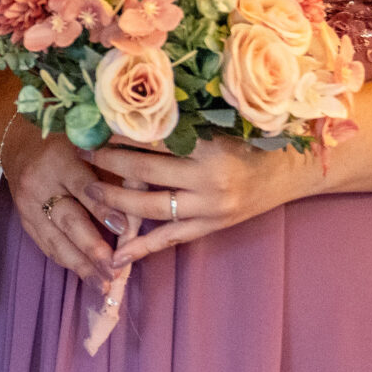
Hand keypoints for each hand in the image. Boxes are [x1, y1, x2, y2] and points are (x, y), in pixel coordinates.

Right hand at [1, 126, 120, 284]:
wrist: (20, 144)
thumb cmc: (66, 145)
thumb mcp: (89, 148)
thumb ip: (113, 171)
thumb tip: (141, 202)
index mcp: (59, 159)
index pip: (83, 186)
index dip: (103, 208)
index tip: (123, 228)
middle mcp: (40, 182)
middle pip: (67, 219)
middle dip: (92, 248)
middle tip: (113, 269)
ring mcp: (28, 204)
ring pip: (54, 239)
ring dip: (80, 265)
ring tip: (101, 284)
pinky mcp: (23, 220)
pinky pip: (46, 245)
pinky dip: (67, 262)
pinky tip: (84, 275)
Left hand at [79, 136, 325, 263]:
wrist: (290, 171)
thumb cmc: (250, 142)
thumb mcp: (218, 126)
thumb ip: (181, 125)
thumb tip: (129, 114)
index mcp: (209, 146)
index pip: (154, 138)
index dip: (120, 132)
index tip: (93, 125)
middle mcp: (209, 178)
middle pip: (146, 172)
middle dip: (109, 162)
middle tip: (81, 152)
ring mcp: (210, 207)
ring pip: (152, 207)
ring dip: (116, 199)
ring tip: (89, 190)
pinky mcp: (211, 227)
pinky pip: (170, 240)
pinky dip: (142, 249)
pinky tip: (116, 257)